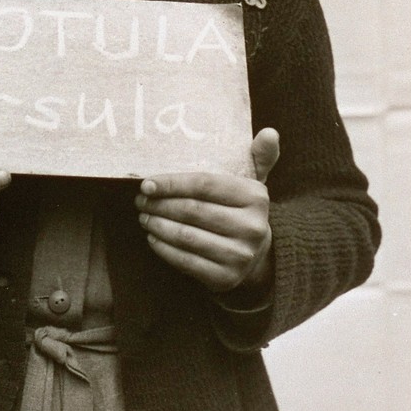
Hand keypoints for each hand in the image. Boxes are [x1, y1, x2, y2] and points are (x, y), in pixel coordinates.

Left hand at [135, 128, 279, 292]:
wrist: (258, 256)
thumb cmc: (242, 209)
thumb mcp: (254, 180)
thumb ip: (259, 155)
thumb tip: (269, 132)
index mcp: (255, 197)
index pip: (205, 184)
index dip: (172, 183)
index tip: (146, 183)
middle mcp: (251, 227)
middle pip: (192, 210)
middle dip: (160, 204)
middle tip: (140, 200)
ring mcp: (239, 255)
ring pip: (186, 236)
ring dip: (157, 225)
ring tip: (143, 216)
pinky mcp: (225, 278)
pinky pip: (186, 262)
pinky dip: (164, 249)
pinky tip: (152, 237)